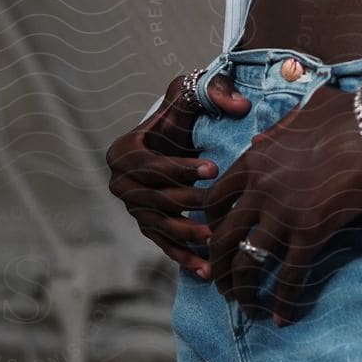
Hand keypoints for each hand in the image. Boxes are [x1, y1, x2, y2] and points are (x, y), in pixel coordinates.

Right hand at [105, 69, 250, 275]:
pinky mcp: (148, 227)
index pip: (150, 164)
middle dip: (189, 201)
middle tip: (219, 204)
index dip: (180, 167)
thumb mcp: (194, 92)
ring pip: (161, 225)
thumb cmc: (186, 112)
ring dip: (188, 234)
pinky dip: (185, 258)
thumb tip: (241, 107)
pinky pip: (165, 245)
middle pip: (156, 198)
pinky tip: (207, 270)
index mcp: (123, 151)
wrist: (181, 136)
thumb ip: (215, 91)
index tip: (213, 168)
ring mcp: (133, 209)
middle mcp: (120, 183)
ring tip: (215, 239)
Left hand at [204, 83, 361, 325]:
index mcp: (253, 162)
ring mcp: (283, 215)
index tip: (216, 239)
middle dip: (217, 265)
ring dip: (241, 290)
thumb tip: (259, 140)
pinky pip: (288, 277)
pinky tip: (281, 319)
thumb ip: (274, 132)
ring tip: (244, 306)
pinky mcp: (311, 234)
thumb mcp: (298, 115)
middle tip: (220, 282)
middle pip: (221, 238)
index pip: (213, 201)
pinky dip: (282, 302)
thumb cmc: (344, 116)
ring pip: (247, 264)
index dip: (209, 225)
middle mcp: (260, 191)